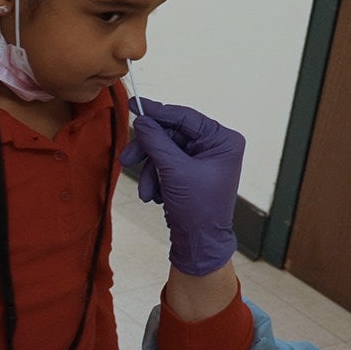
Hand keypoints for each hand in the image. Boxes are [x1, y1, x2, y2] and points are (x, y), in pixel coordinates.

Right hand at [128, 99, 246, 276]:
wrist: (199, 244)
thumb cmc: (197, 209)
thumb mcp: (174, 171)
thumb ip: (157, 141)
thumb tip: (141, 120)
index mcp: (223, 140)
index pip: (185, 117)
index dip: (158, 112)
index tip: (134, 105)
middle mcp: (216, 146)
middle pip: (172, 135)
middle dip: (149, 151)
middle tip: (127, 159)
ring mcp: (204, 159)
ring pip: (165, 151)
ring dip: (151, 170)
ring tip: (147, 192)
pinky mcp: (191, 172)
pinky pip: (166, 164)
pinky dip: (156, 178)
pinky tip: (155, 195)